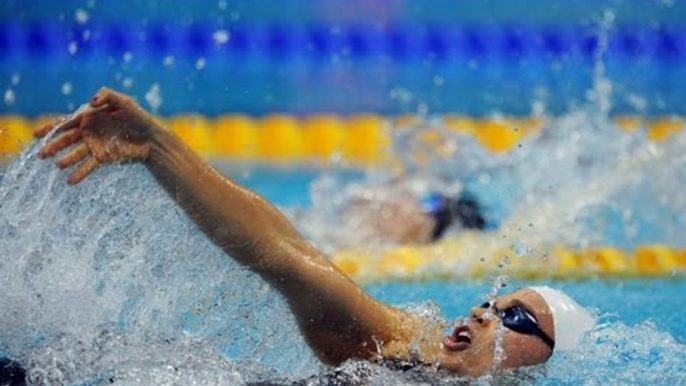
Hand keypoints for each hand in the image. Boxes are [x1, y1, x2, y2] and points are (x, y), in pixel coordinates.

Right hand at [35, 87, 158, 184]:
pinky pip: (89, 166)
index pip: (66, 122)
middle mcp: (89, 132)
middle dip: (53, 146)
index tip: (36, 135)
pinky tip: (70, 181)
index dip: (50, 128)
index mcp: (89, 117)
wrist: (152, 137)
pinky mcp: (104, 158)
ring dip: (67, 159)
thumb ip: (106, 95)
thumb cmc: (138, 116)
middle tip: (41, 154)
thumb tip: (90, 102)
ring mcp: (95, 146)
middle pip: (67, 140)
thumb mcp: (124, 101)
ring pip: (76, 154)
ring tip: (58, 164)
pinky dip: (80, 173)